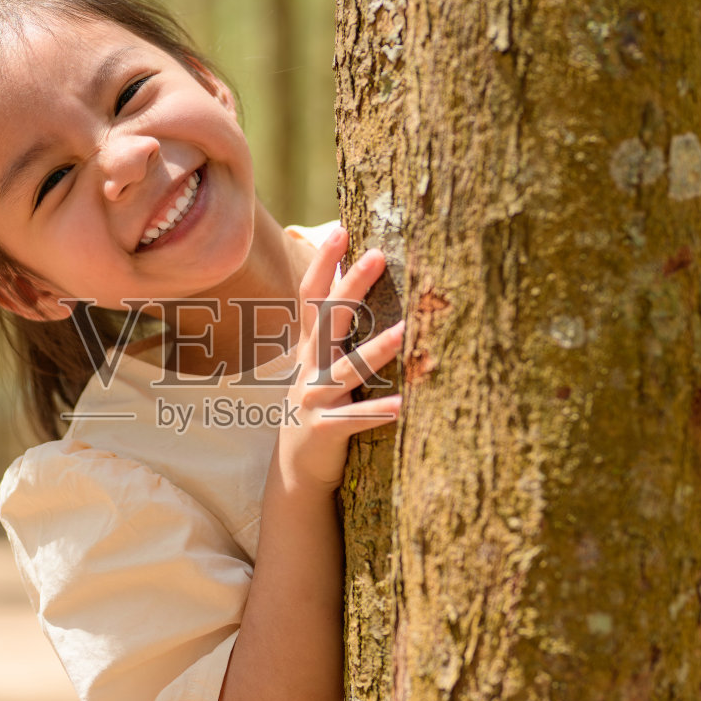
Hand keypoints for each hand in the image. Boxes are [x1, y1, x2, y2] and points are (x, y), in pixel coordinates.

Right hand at [275, 226, 403, 492]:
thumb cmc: (320, 406)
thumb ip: (335, 331)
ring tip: (404, 332)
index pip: (311, 297)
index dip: (322, 263)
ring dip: (375, 351)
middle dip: (351, 286)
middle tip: (377, 254)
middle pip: (327, 320)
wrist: (296, 470)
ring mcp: (315, 399)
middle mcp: (309, 368)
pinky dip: (378, 412)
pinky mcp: (325, 430)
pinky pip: (355, 421)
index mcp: (309, 349)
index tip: (341, 230)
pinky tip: (404, 404)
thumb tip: (356, 283)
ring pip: (346, 371)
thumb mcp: (321, 365)